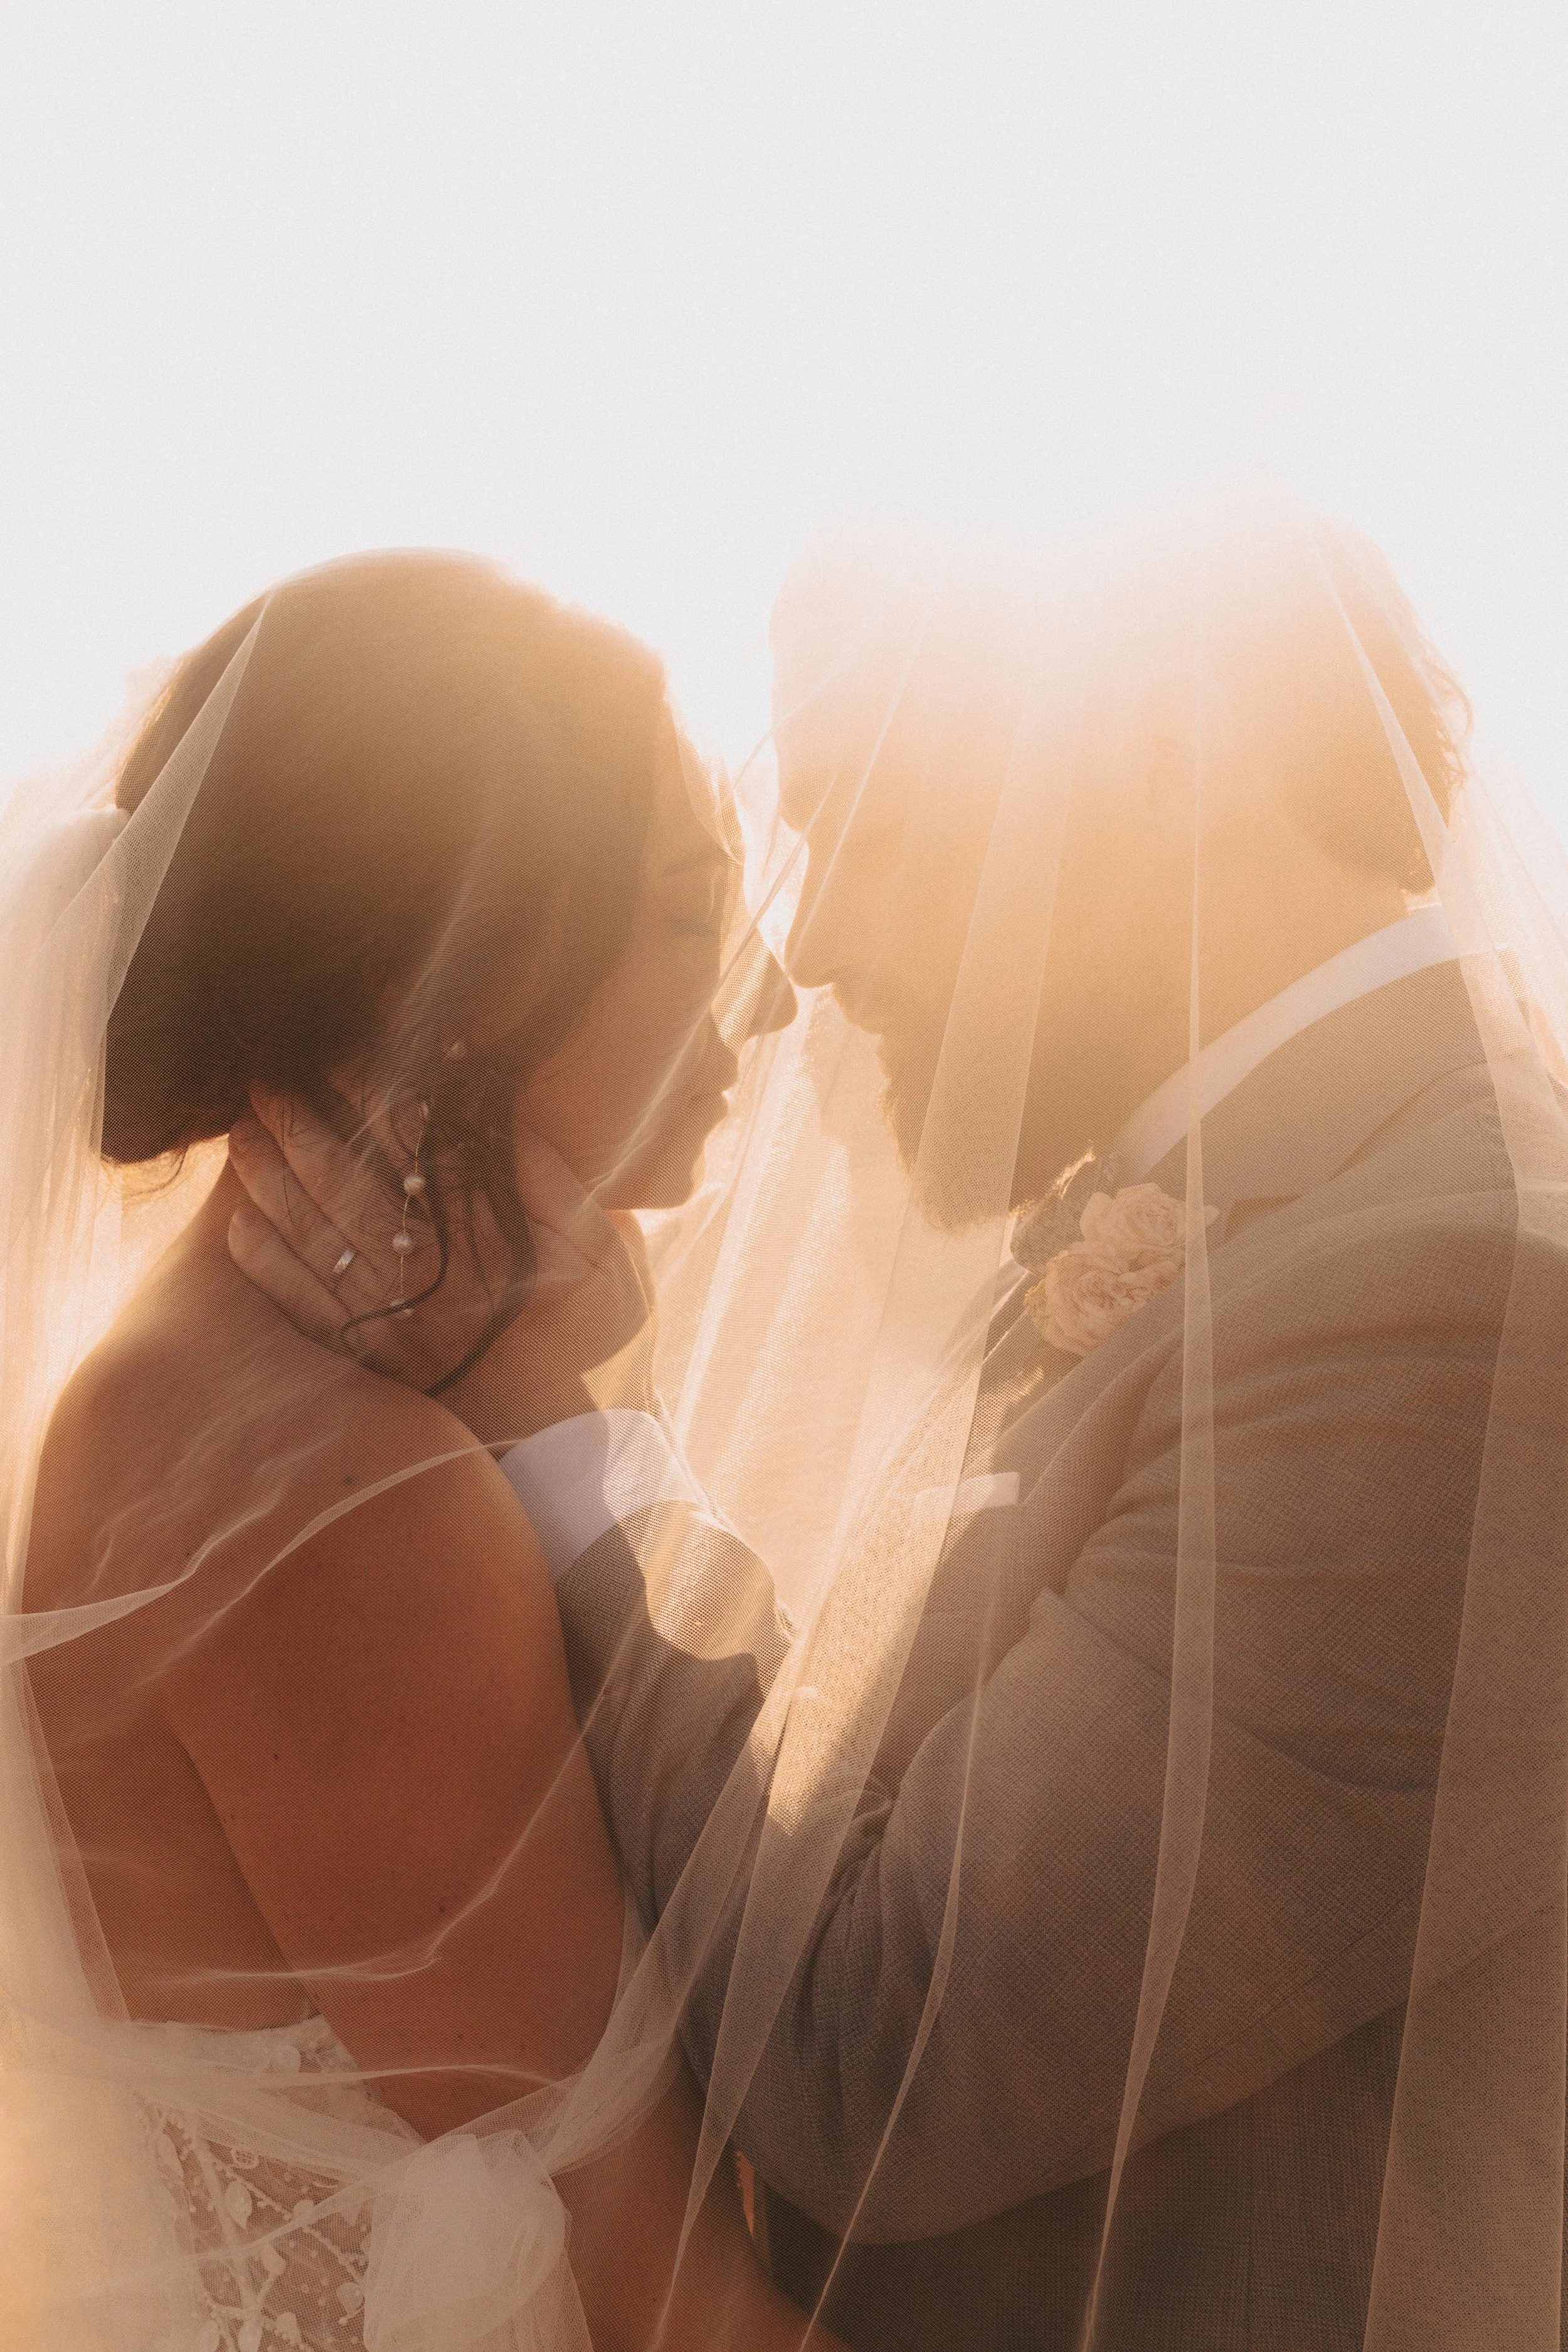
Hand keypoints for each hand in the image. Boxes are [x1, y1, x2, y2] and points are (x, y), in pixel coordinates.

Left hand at [227, 1093, 655, 1444]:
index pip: (411, 1147)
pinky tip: (239, 1224)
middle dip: (299, 1126)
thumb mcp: (604, 1250)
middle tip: (265, 1083)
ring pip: (312, 1236)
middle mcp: (431, 1276)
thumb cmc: (594, 1336)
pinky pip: (300, 1304)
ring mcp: (393, 1322)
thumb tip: (484, 1113)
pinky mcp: (370, 1363)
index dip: (368, 1097)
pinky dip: (265, 1261)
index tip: (338, 1058)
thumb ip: (546, 1178)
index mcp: (487, 1237)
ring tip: (243, 1137)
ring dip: (269, 1181)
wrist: (579, 1445)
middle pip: (346, 1183)